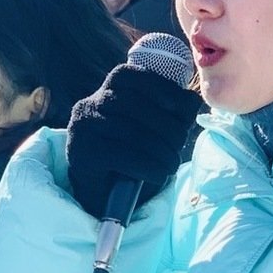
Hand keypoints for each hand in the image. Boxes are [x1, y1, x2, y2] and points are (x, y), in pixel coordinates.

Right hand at [65, 64, 200, 217]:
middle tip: (179, 147)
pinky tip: (158, 175)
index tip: (181, 106)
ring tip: (171, 165)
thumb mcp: (155, 130)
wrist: (102, 196)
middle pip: (133, 104)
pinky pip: (121, 155)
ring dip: (160, 151)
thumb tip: (191, 101)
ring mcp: (81, 129)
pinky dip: (147, 166)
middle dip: (166, 126)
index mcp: (105, 92)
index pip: (129, 76)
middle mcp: (88, 105)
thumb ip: (172, 113)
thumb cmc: (132, 159)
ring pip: (130, 131)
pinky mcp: (81, 154)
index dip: (159, 86)